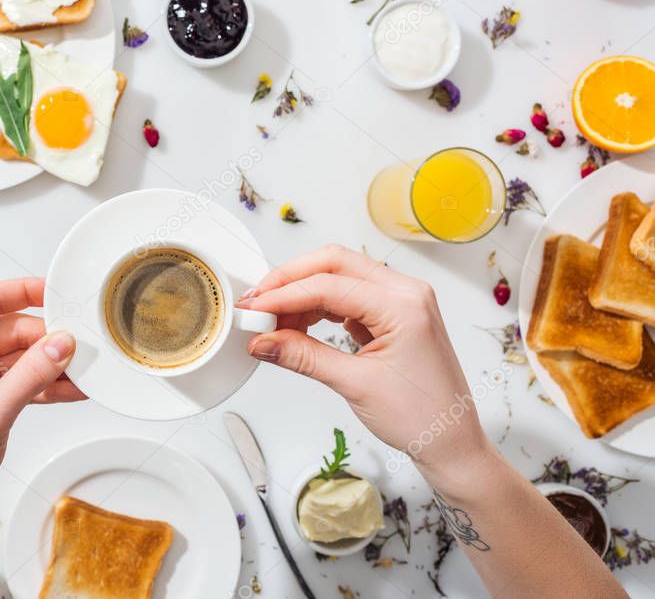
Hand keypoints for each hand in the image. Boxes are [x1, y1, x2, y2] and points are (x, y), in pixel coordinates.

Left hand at [0, 277, 84, 519]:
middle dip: (46, 339)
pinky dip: (45, 386)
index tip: (57, 292)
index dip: (22, 291)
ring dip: (50, 366)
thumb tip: (62, 343)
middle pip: (9, 331)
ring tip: (85, 372)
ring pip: (18, 359)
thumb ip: (28, 377)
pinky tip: (73, 390)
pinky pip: (20, 382)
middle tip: (83, 346)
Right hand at [239, 245, 488, 475]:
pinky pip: (349, 295)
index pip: (329, 285)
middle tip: (257, 304)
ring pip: (340, 275)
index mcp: (404, 305)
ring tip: (274, 321)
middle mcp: (406, 292)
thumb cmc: (421, 417)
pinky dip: (320, 305)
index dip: (284, 295)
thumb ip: (303, 357)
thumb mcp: (355, 385)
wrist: (451, 441)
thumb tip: (264, 341)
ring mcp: (402, 300)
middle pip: (334, 263)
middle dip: (290, 280)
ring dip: (303, 292)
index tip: (254, 310)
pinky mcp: (394, 313)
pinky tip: (299, 324)